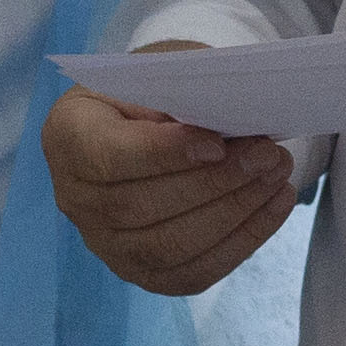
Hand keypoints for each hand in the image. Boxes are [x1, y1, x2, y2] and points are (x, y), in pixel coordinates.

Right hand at [44, 52, 299, 296]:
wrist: (148, 123)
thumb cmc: (154, 91)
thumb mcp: (161, 73)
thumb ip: (184, 94)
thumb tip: (234, 123)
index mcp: (68, 136)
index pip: (108, 156)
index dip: (163, 154)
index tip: (217, 143)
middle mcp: (74, 197)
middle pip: (140, 206)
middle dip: (214, 183)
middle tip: (267, 154)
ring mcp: (104, 243)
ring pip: (168, 246)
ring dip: (234, 213)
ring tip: (277, 175)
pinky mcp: (141, 272)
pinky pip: (192, 272)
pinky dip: (241, 241)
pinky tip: (273, 206)